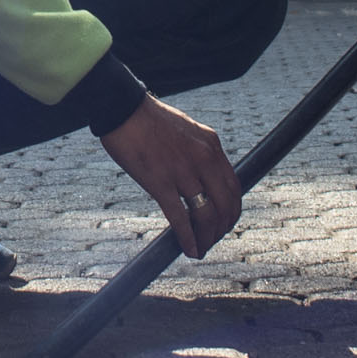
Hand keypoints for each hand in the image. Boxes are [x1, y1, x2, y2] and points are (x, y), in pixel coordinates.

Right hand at [102, 95, 240, 254]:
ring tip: (202, 248)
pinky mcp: (160, 182)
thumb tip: (202, 175)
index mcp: (211, 145)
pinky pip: (180, 218)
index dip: (233, 209)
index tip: (226, 220)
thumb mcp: (187, 130)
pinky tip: (190, 250)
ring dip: (207, 237)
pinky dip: (188, 238)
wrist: (122, 107)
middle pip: (224, 204)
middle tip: (214, 238)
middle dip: (222, 227)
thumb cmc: (149, 118)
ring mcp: (183, 171)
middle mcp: (203, 159)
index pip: (233, 185)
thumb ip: (199, 151)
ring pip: (206, 214)